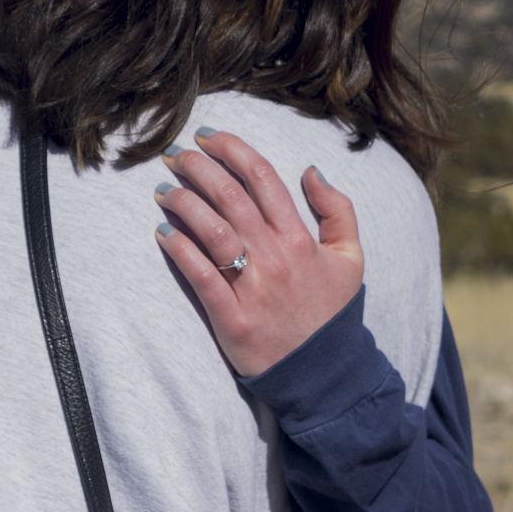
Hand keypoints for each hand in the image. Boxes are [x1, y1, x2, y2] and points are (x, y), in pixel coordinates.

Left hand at [152, 127, 363, 377]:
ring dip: (182, 203)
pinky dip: (179, 251)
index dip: (232, 150)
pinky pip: (201, 277)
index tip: (207, 136)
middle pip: (230, 197)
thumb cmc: (331, 312)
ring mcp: (253, 288)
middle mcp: (275, 257)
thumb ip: (337, 210)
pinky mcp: (232, 319)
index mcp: (300, 239)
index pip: (263, 178)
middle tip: (175, 154)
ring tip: (163, 189)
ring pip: (211, 231)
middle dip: (198, 167)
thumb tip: (311, 170)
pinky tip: (162, 232)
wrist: (326, 375)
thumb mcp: (350, 258)